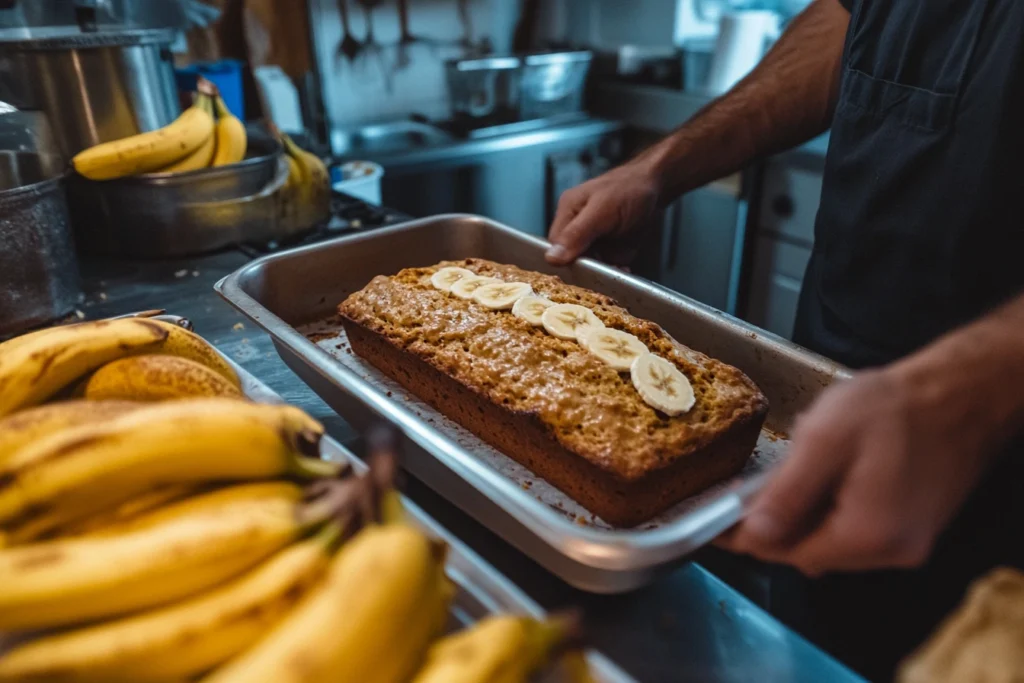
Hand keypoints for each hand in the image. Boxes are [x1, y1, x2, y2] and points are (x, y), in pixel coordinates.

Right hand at [545, 161, 662, 265]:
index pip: (554, 247)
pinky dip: (613, 273)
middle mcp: (577, 229)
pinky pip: (606, 268)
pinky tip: (622, 270)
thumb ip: (577, 234)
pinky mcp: (610, 251)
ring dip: (600, 274)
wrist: (657, 187)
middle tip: (599, 275)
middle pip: (569, 260)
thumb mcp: (601, 210)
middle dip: (584, 270)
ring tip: (615, 270)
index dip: (564, 261)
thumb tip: (551, 258)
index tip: (580, 270)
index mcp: (568, 213)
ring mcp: (594, 241)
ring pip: (588, 267)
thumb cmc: (628, 189)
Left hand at [716, 365, 1002, 576]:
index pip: (786, 553)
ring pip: (831, 542)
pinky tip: (825, 476)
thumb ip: (788, 493)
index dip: (745, 538)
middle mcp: (890, 551)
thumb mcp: (826, 440)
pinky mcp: (913, 527)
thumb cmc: (896, 407)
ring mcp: (906, 542)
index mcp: (866, 534)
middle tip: (742, 493)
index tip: (714, 524)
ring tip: (788, 473)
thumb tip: (753, 534)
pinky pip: (856, 530)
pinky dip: (830, 510)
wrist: (961, 393)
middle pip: (809, 551)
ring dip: (801, 516)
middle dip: (772, 525)